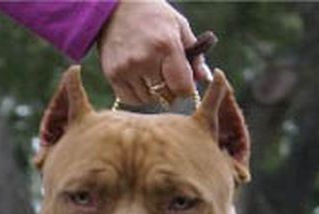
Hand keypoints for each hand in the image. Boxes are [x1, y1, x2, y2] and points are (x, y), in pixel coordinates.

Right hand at [98, 0, 212, 104]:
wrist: (116, 6)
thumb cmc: (155, 17)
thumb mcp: (180, 28)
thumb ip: (196, 56)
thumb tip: (206, 80)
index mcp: (167, 46)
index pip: (183, 87)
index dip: (186, 88)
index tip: (184, 81)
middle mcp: (145, 58)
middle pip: (166, 95)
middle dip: (171, 91)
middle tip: (168, 77)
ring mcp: (127, 67)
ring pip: (149, 99)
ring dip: (154, 94)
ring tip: (152, 76)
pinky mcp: (112, 73)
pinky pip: (130, 99)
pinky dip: (137, 95)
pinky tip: (140, 81)